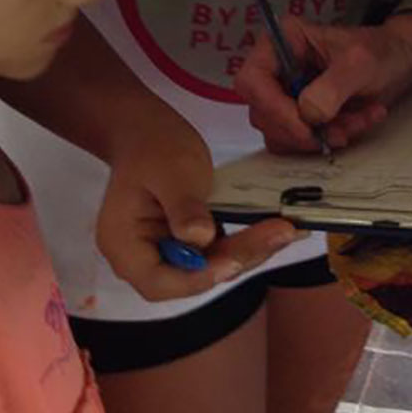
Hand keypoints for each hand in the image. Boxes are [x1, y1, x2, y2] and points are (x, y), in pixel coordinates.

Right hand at [96, 117, 302, 299]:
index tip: (234, 258)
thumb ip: (183, 206)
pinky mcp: (190, 243)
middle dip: (237, 259)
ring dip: (249, 251)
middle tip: (280, 234)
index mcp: (125, 246)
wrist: (149, 130)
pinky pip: (219, 249)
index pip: (159, 281)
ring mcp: (169, 252)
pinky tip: (275, 226)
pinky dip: (246, 240)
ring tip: (286, 230)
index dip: (198, 276)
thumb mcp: (170, 170)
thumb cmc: (154, 146)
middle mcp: (144, 258)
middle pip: (191, 277)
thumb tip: (200, 238)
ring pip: (211, 265)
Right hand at [234, 9, 411, 153]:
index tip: (305, 127)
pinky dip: (328, 139)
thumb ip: (334, 86)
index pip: (252, 80)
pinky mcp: (299, 115)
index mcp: (282, 42)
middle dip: (305, 128)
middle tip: (341, 130)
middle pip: (263, 113)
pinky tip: (357, 122)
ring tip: (358, 120)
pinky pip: (300, 140)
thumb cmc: (380, 49)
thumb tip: (308, 113)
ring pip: (281, 133)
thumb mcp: (361, 62)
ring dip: (321, 136)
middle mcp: (277, 68)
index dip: (273, 108)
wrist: (400, 59)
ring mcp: (285, 93)